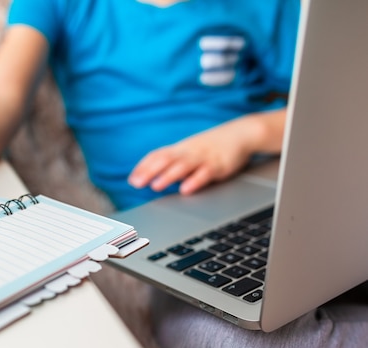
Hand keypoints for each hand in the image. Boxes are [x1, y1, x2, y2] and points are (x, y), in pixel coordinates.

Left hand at [128, 111, 284, 194]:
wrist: (240, 134)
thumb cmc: (211, 146)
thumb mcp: (189, 151)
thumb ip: (172, 161)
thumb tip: (152, 175)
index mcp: (180, 149)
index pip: (157, 156)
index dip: (144, 167)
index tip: (132, 179)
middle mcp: (188, 152)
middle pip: (165, 160)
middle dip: (149, 172)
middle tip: (136, 183)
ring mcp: (202, 158)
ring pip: (182, 166)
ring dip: (168, 176)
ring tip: (155, 186)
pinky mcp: (218, 165)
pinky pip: (205, 173)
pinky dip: (194, 181)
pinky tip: (185, 189)